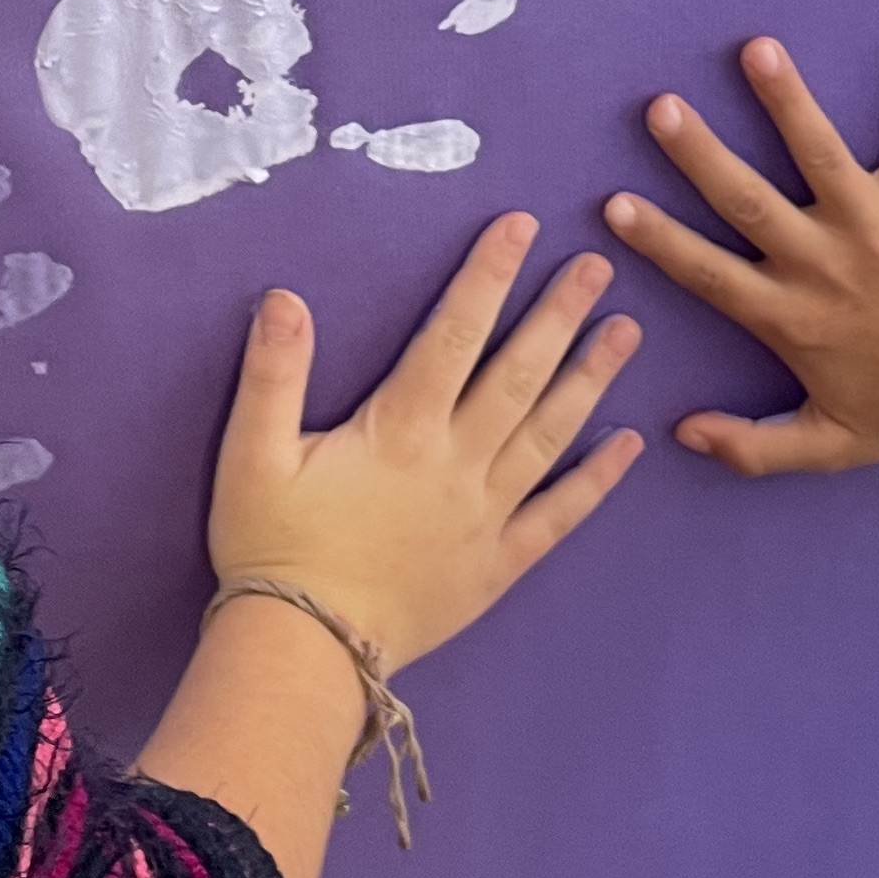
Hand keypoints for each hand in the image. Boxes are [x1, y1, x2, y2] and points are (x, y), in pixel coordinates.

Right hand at [208, 213, 641, 670]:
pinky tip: (628, 446)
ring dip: (591, 379)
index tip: (521, 226)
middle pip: (519, 374)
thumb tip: (285, 297)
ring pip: (551, 434)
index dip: (488, 275)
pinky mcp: (498, 566)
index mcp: (401, 429)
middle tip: (599, 267)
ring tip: (628, 333)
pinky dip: (597, 481)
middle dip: (559, 314)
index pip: (454, 333)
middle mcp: (457, 462)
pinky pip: (559, 517)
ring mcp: (486, 515)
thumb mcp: (250, 455)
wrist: (305, 652)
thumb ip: (273, 373)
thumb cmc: (272, 549)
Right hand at [603, 32, 878, 476]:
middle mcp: (823, 263)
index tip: (614, 203)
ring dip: (788, 99)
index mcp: (791, 317)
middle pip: (747, 200)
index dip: (658, 240)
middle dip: (700, 154)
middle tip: (660, 107)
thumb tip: (683, 433)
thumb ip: (753, 447)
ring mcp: (874, 224)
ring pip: (820, 152)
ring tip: (758, 50)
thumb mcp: (830, 446)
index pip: (708, 273)